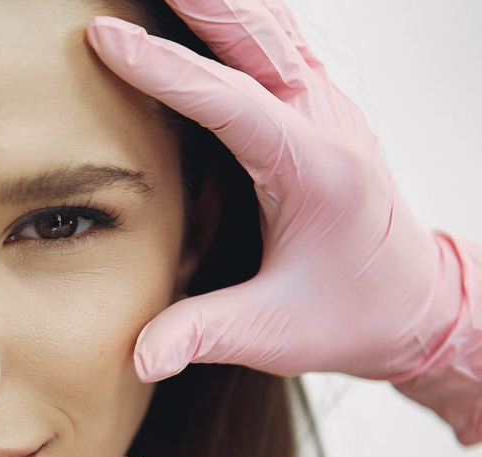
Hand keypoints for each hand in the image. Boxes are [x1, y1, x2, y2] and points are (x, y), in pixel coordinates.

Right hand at [87, 0, 480, 442]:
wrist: (415, 305)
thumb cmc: (346, 317)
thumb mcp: (272, 335)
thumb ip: (201, 335)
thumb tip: (139, 357)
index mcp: (314, 169)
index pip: (230, 101)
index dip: (164, 69)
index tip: (105, 36)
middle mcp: (327, 124)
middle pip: (259, 38)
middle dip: (198, 1)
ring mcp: (328, 108)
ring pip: (272, 29)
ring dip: (217, 1)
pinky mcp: (320, 109)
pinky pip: (277, 44)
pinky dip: (236, 18)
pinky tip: (200, 7)